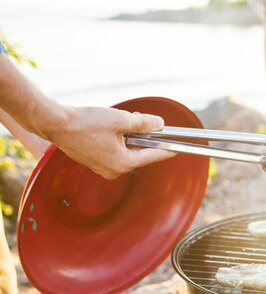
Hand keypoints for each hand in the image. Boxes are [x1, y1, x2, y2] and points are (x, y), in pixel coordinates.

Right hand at [40, 106, 173, 179]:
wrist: (55, 124)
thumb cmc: (86, 123)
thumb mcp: (121, 120)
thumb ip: (144, 123)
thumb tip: (159, 124)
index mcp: (122, 163)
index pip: (151, 156)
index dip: (166, 150)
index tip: (178, 148)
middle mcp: (113, 170)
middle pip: (138, 153)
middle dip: (143, 137)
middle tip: (145, 121)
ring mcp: (102, 168)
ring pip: (126, 151)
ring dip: (129, 136)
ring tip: (126, 120)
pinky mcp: (94, 161)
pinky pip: (114, 151)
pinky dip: (118, 139)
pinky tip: (113, 126)